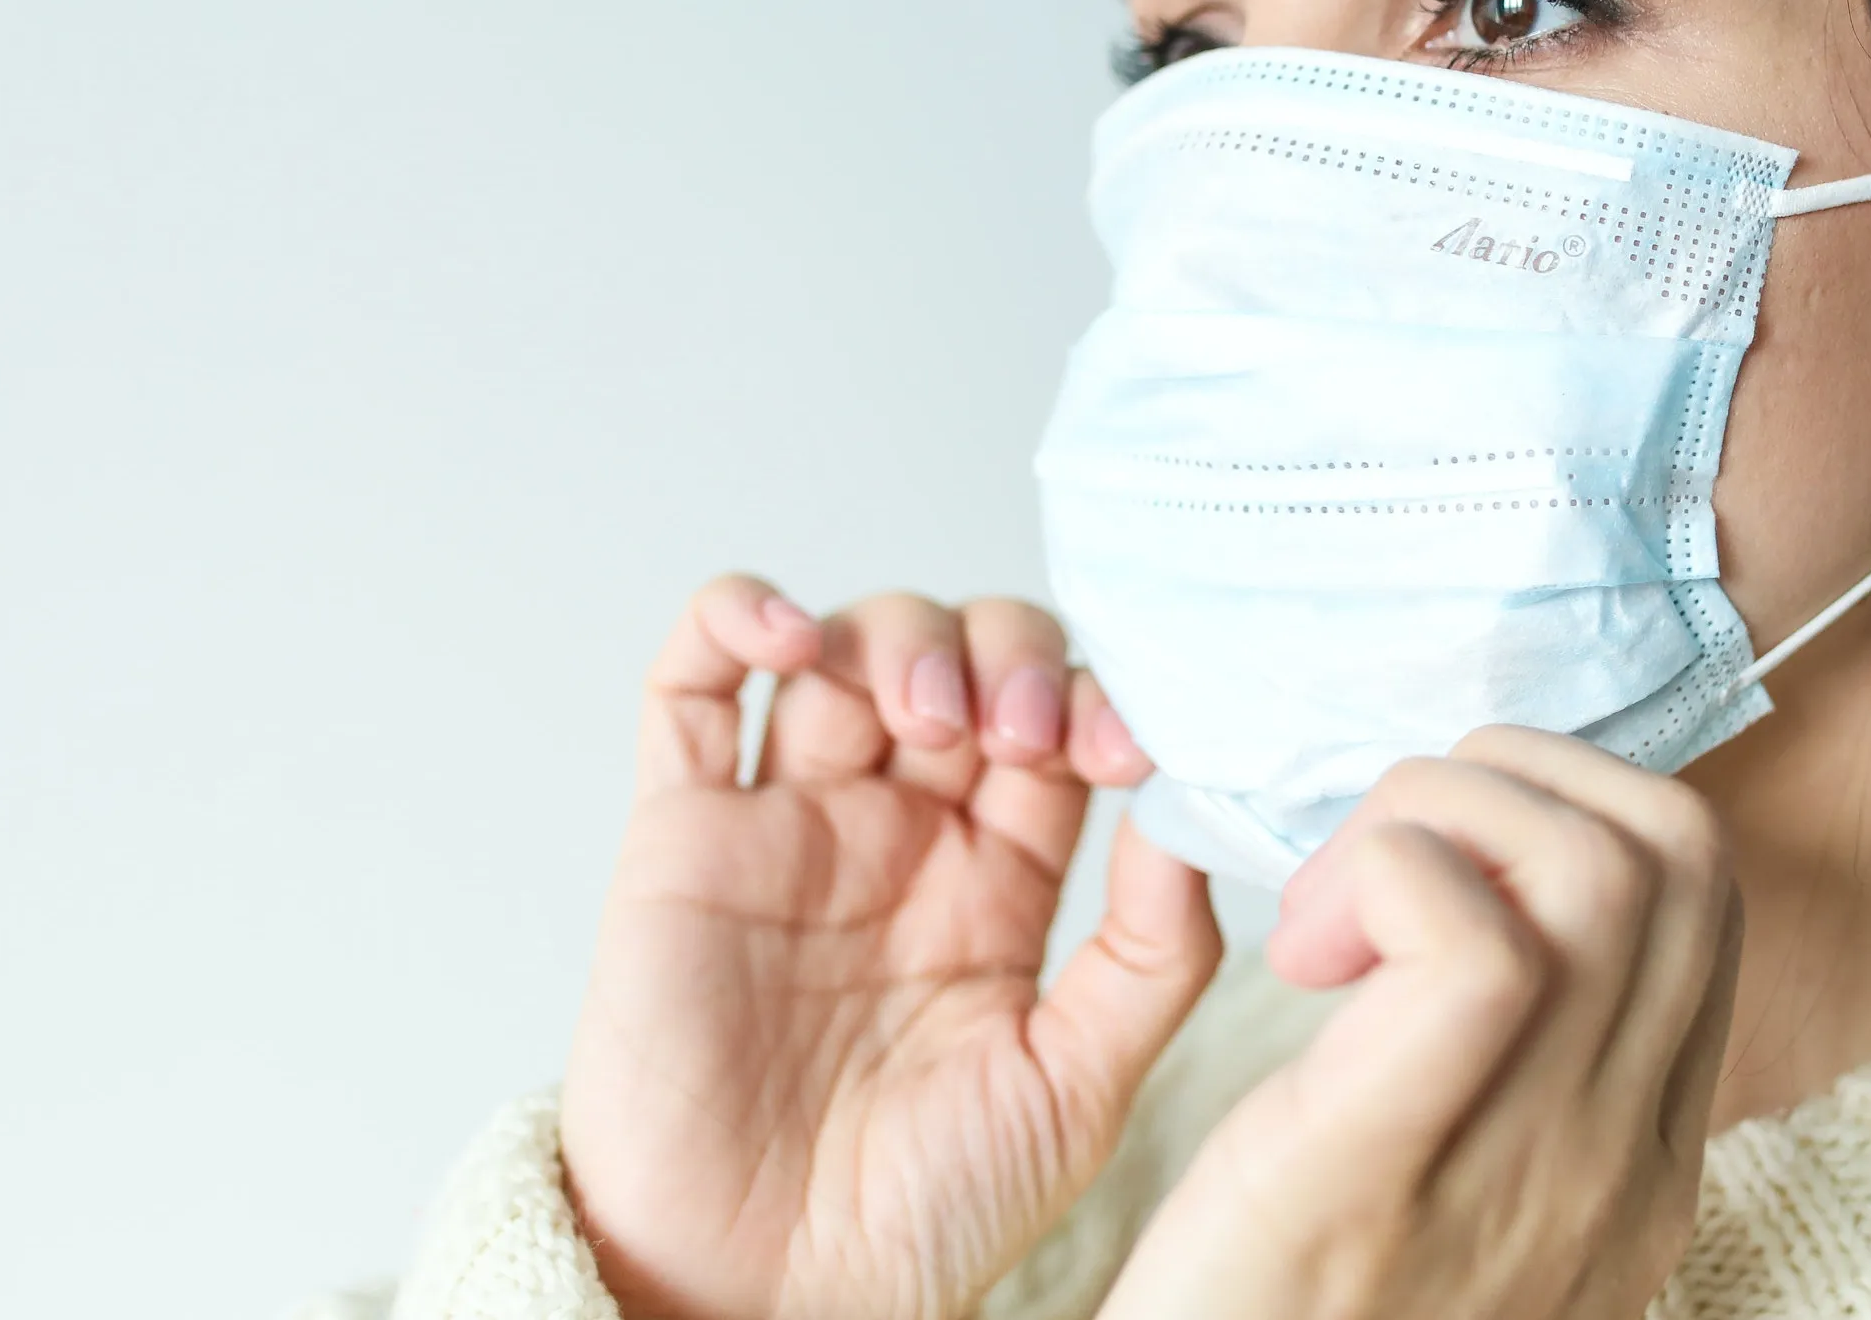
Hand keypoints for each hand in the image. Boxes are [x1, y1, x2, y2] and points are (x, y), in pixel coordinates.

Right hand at [559, 578, 1220, 1319]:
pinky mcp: (683, 836)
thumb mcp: (1082, 1086)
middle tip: (1015, 728)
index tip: (1118, 747)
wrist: (766, 1292)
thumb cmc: (924, 1210)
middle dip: (1003, 655)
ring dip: (897, 635)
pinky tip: (790, 636)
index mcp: (1001, 882)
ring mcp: (790, 825)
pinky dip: (732, 618)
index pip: (1060, 724)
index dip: (1093, 701)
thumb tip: (1188, 808)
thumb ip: (1155, 953)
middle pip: (962, 656)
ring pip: (845, 647)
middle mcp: (899, 836)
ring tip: (927, 714)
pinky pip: (690, 686)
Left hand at [1097, 726, 1741, 1319]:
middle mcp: (1619, 1163)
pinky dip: (1389, 878)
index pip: (1703, 900)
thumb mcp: (1460, 1209)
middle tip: (1382, 853)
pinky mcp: (1389, 1160)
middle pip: (1679, 851)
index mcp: (1640, 1166)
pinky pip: (1473, 943)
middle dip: (1519, 778)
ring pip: (1595, 867)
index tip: (1443, 854)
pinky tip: (1302, 956)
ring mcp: (1532, 1168)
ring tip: (1334, 907)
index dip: (1574, 811)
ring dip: (1440, 815)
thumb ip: (1511, 1082)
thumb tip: (1472, 899)